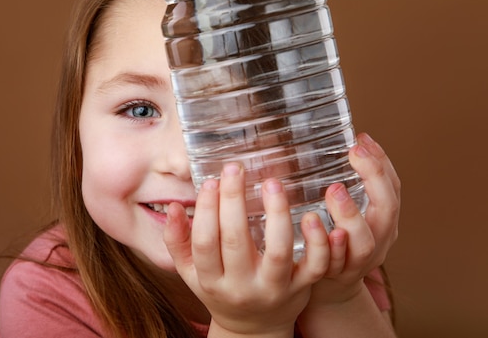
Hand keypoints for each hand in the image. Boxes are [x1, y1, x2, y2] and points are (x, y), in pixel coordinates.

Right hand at [164, 163, 331, 336]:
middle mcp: (241, 286)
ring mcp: (274, 288)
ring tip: (271, 183)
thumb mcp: (191, 273)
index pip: (204, 243)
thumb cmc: (221, 291)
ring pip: (278, 250)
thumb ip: (178, 240)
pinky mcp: (302, 287)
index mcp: (212, 280)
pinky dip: (318, 242)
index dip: (206, 211)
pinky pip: (315, 266)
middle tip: (234, 169)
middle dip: (234, 201)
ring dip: (276, 213)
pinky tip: (311, 215)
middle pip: (236, 241)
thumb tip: (173, 207)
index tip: (211, 181)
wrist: (255, 330)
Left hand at [308, 133, 400, 305]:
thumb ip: (340, 184)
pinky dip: (329, 245)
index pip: (392, 186)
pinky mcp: (337, 276)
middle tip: (354, 153)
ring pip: (364, 240)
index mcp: (383, 219)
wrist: (328, 289)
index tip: (362, 138)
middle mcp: (378, 240)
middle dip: (374, 178)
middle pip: (387, 209)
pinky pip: (337, 263)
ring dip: (350, 213)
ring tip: (334, 190)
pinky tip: (315, 225)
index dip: (381, 161)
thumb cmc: (332, 240)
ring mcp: (359, 260)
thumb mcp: (344, 211)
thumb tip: (314, 140)